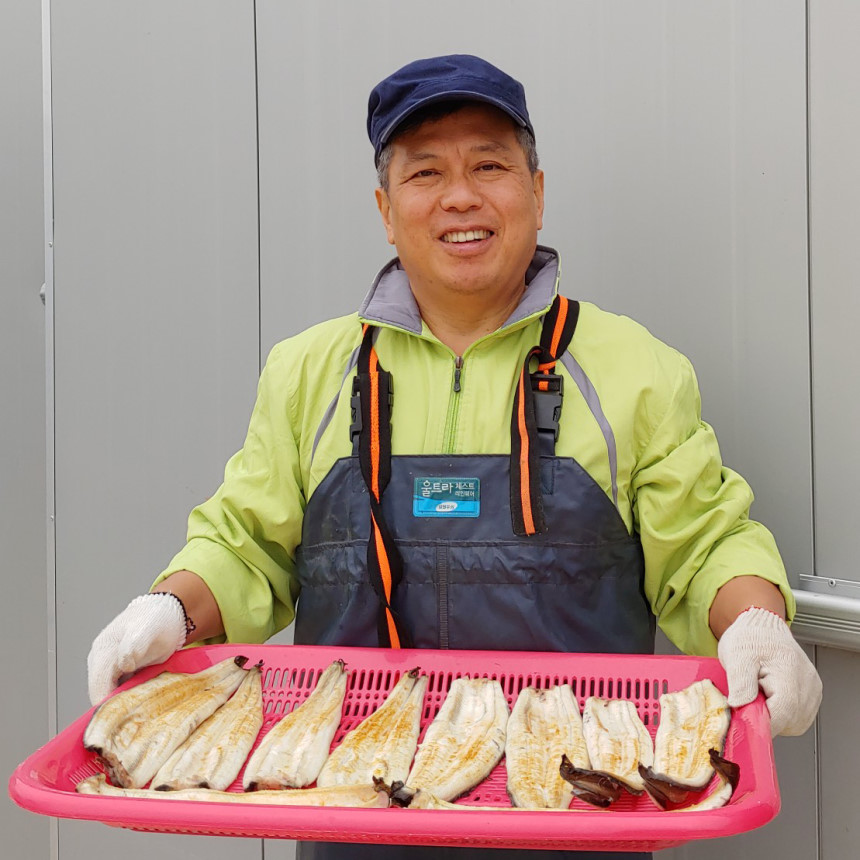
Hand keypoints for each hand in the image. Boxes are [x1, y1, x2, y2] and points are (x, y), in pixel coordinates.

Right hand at [87, 594, 186, 705]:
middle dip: (115, 707)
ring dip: (122, 705)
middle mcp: (100, 662)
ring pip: (108, 695)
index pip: (98, 686)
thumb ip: (135, 644)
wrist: (166, 614)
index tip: (127, 713)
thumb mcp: (148, 628)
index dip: (109, 704)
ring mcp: (109, 669)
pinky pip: (119, 692)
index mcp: (104, 651)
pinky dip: (128, 699)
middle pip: (100, 695)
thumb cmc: (157, 619)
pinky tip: (142, 701)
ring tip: (141, 709)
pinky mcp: (120, 674)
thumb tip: (124, 664)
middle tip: (137, 715)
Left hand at [717, 606, 822, 736]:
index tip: (744, 716)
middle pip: (789, 722)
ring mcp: (813, 691)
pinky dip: (781, 715)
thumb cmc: (750, 638)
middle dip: (765, 718)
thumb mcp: (736, 655)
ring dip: (774, 718)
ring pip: (794, 724)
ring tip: (760, 695)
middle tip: (750, 699)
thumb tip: (740, 706)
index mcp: (789, 672)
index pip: (782, 713)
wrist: (761, 628)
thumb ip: (740, 682)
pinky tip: (770, 698)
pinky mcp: (812, 696)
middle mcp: (808, 684)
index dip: (760, 721)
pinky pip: (797, 719)